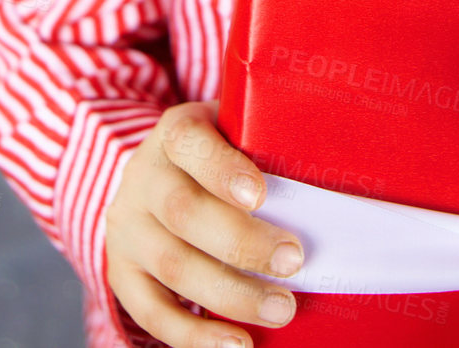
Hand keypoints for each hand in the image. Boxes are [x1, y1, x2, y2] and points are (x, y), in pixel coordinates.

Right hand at [106, 99, 304, 347]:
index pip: (190, 143)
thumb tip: (335, 170)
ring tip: (281, 309)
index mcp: (174, 135)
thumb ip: (265, 145)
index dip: (223, 170)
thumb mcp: (232, 131)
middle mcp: (143, 179)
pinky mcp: (123, 273)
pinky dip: (195, 336)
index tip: (263, 195)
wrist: (154, 175)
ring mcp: (128, 229)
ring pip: (173, 266)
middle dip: (242, 242)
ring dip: (231, 294)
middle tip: (294, 260)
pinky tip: (237, 343)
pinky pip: (152, 311)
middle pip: (183, 212)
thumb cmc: (217, 156)